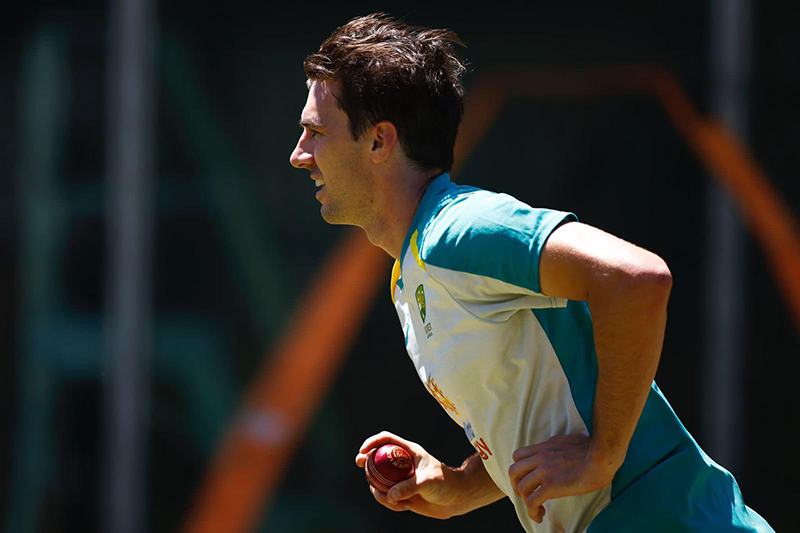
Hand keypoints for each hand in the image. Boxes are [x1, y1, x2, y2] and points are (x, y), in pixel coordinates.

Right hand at [355, 431, 469, 518]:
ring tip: (395, 502)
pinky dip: (391, 504)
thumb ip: (409, 487)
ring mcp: (399, 478)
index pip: (386, 439)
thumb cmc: (446, 483)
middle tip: (359, 464)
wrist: (456, 499)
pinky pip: (386, 497)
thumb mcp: (428, 481)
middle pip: (377, 458)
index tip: (363, 451)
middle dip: (366, 461)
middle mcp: (401, 463)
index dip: (373, 442)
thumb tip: (390, 495)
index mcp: (408, 451)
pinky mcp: (400, 493)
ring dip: (380, 492)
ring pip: (378, 481)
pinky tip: (406, 507)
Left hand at [507, 434, 618, 523]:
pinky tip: (540, 516)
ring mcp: (544, 471)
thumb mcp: (568, 440)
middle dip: (516, 485)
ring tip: (535, 508)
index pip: (519, 456)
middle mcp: (540, 458)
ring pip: (521, 487)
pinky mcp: (550, 486)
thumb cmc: (593, 449)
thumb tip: (557, 448)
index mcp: (544, 447)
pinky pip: (531, 501)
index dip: (519, 469)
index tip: (526, 479)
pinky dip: (532, 511)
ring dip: (525, 500)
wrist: (602, 457)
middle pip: (514, 471)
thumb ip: (557, 445)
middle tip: (525, 494)